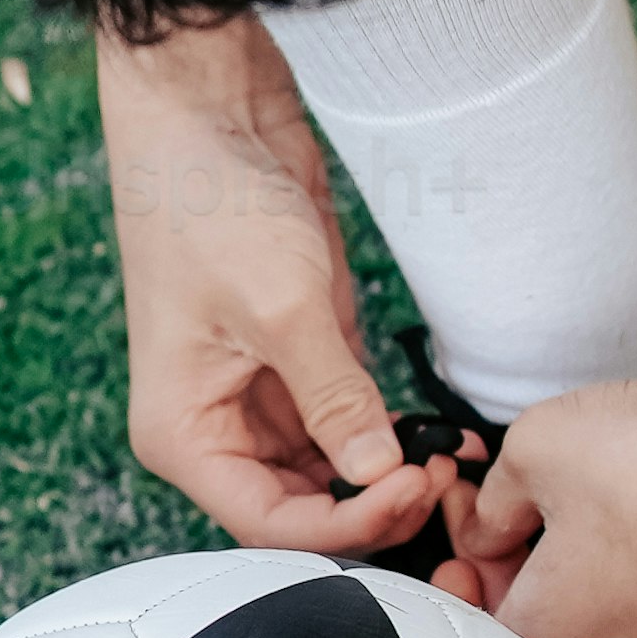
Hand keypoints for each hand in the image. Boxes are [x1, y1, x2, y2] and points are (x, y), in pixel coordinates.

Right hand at [94, 12, 481, 582]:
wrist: (207, 111)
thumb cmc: (209, 203)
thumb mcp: (281, 307)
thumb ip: (334, 399)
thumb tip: (381, 476)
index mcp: (184, 434)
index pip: (269, 524)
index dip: (346, 526)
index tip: (413, 490)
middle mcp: (215, 425)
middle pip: (301, 508)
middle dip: (373, 507)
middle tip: (445, 482)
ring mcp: (259, 391)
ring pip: (330, 471)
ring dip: (388, 476)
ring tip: (453, 463)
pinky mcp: (299, 356)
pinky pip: (348, 420)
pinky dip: (390, 434)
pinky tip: (440, 437)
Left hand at [463, 360, 636, 637]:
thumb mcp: (531, 447)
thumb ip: (492, 498)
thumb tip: (492, 519)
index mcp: (554, 636)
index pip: (481, 624)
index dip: (466, 562)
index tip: (473, 517)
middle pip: (551, 622)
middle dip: (530, 563)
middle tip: (530, 498)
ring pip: (620, 608)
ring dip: (599, 559)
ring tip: (606, 490)